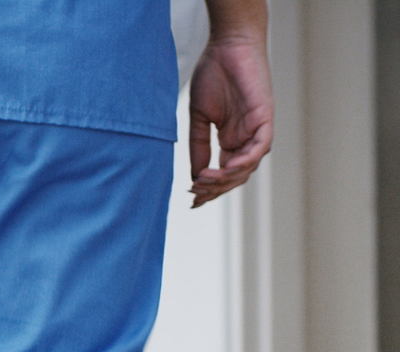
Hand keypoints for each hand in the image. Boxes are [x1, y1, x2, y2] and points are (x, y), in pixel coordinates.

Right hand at [187, 36, 272, 207]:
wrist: (228, 47)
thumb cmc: (213, 75)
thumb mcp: (199, 118)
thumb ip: (199, 146)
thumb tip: (195, 176)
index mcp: (231, 139)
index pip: (224, 173)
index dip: (209, 189)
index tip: (191, 199)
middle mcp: (246, 138)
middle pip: (236, 176)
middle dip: (215, 188)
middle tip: (194, 192)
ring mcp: (257, 129)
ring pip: (248, 166)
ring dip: (226, 178)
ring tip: (204, 180)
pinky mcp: (265, 117)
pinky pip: (260, 147)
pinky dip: (244, 161)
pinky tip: (225, 168)